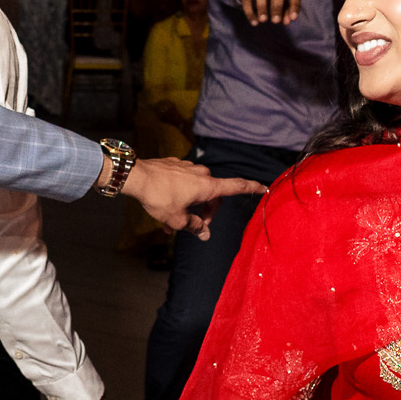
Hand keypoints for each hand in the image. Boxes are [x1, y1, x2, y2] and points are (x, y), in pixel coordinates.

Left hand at [120, 157, 266, 239]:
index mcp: (207, 186)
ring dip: (188, 207)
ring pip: (195, 191)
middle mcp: (201, 174)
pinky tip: (164, 206)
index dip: (251, 188)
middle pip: (213, 195)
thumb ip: (194, 227)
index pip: (236, 186)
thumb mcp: (177, 219)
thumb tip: (205, 234)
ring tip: (171, 225)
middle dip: (205, 212)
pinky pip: (183, 183)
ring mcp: (187, 167)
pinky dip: (178, 196)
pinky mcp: (174, 165)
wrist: (136, 176)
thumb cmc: (158, 197)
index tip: (264, 187)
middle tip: (194, 227)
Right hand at [232, 0, 302, 25]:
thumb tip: (287, 22)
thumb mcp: (281, 5)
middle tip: (276, 21)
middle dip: (277, 7)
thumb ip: (286, 13)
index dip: (295, 5)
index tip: (293, 19)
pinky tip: (254, 23)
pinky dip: (250, 11)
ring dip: (263, 6)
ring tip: (263, 20)